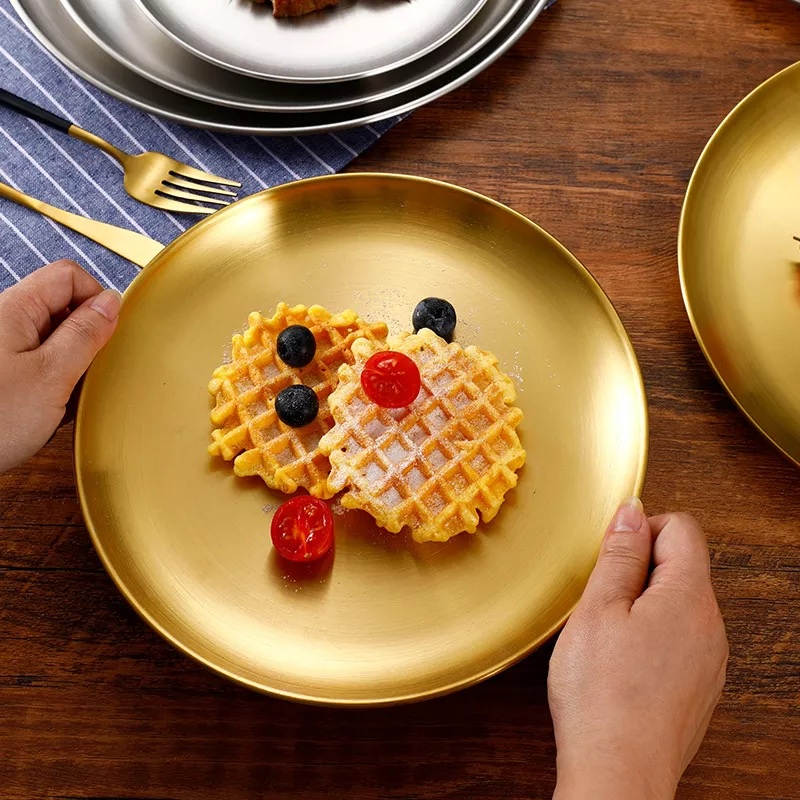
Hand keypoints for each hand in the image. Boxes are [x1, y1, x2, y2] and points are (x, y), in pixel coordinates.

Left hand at [0, 260, 119, 474]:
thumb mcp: (52, 376)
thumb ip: (85, 334)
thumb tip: (110, 302)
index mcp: (14, 309)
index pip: (68, 277)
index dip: (96, 300)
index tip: (108, 336)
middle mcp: (4, 322)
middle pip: (61, 308)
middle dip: (85, 340)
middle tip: (85, 376)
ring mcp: (1, 349)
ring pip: (52, 340)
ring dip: (69, 368)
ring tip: (63, 400)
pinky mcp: (0, 375)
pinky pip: (37, 366)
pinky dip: (51, 385)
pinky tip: (47, 411)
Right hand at [548, 500, 727, 799]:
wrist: (618, 774)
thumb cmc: (602, 694)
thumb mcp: (598, 609)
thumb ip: (618, 555)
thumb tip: (631, 512)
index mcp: (690, 599)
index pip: (681, 528)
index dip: (641, 530)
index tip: (610, 556)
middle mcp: (711, 626)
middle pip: (682, 565)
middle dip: (637, 569)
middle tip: (600, 601)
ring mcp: (710, 660)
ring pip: (677, 603)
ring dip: (641, 602)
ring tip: (607, 635)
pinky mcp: (699, 686)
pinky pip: (679, 637)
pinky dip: (650, 634)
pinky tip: (621, 663)